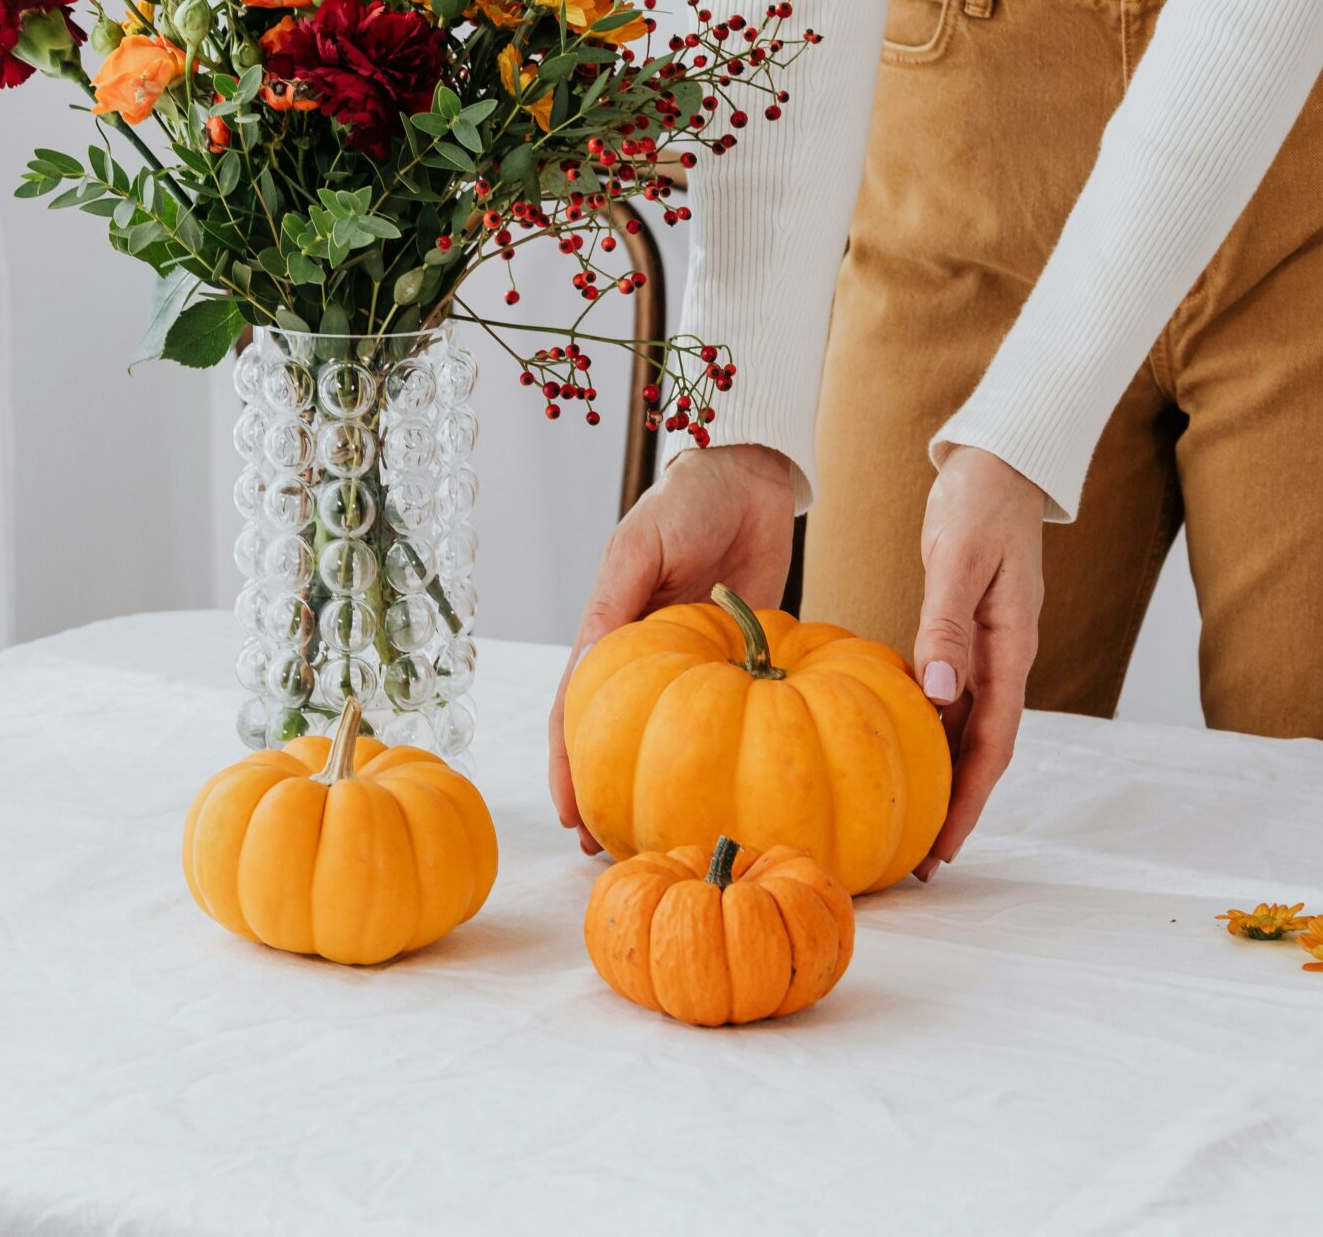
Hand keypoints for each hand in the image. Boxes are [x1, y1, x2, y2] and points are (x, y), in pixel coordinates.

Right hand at [548, 443, 796, 851]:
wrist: (752, 476)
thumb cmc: (686, 499)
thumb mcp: (640, 543)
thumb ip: (616, 600)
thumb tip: (588, 662)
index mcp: (609, 629)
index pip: (578, 707)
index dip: (570, 763)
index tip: (572, 813)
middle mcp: (643, 654)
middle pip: (613, 736)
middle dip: (603, 793)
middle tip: (605, 847)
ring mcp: (689, 662)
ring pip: (666, 734)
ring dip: (656, 784)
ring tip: (656, 834)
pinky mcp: (735, 658)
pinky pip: (727, 713)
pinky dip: (721, 751)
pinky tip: (729, 786)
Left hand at [911, 445, 1046, 881]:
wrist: (996, 462)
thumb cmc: (979, 502)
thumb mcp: (960, 559)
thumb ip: (948, 624)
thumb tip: (940, 693)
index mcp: (1010, 648)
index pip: (994, 742)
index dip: (969, 799)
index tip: (945, 847)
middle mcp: (1001, 658)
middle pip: (982, 750)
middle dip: (956, 807)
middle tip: (921, 861)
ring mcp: (984, 648)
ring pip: (965, 728)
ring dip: (941, 775)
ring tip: (906, 823)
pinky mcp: (963, 633)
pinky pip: (947, 696)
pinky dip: (925, 729)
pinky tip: (894, 748)